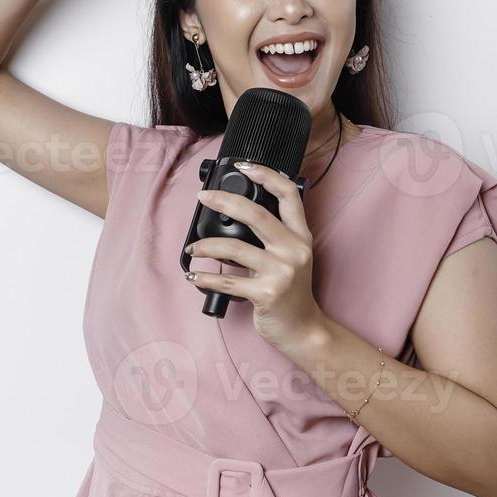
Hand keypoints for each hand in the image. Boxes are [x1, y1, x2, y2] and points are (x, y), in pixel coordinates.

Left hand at [185, 162, 328, 355]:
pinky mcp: (266, 294)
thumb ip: (275, 236)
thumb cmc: (292, 293)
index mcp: (301, 236)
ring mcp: (281, 272)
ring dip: (205, 246)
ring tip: (192, 249)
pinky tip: (194, 275)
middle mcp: (294, 250)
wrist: (303, 330)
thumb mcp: (293, 258)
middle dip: (224, 201)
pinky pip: (227, 280)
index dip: (266, 175)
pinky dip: (205, 277)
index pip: (288, 194)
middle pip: (255, 213)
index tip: (244, 166)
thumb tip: (236, 215)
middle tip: (204, 197)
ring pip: (234, 247)